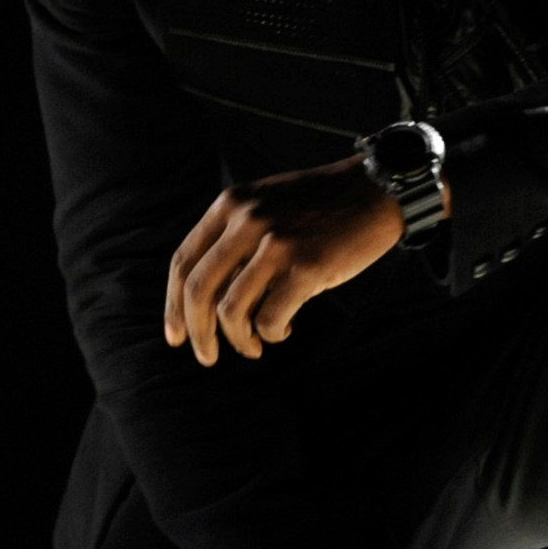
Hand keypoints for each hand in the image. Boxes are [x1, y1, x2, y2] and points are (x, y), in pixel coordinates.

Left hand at [164, 153, 406, 365]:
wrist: (375, 191)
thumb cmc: (320, 206)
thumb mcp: (265, 204)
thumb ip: (234, 236)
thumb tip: (205, 297)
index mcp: (230, 205)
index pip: (182, 262)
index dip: (173, 305)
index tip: (176, 335)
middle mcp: (247, 221)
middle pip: (198, 291)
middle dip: (197, 333)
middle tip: (207, 357)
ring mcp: (276, 244)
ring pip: (231, 312)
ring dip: (239, 341)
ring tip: (254, 346)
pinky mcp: (306, 267)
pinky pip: (269, 319)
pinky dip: (271, 334)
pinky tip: (283, 329)